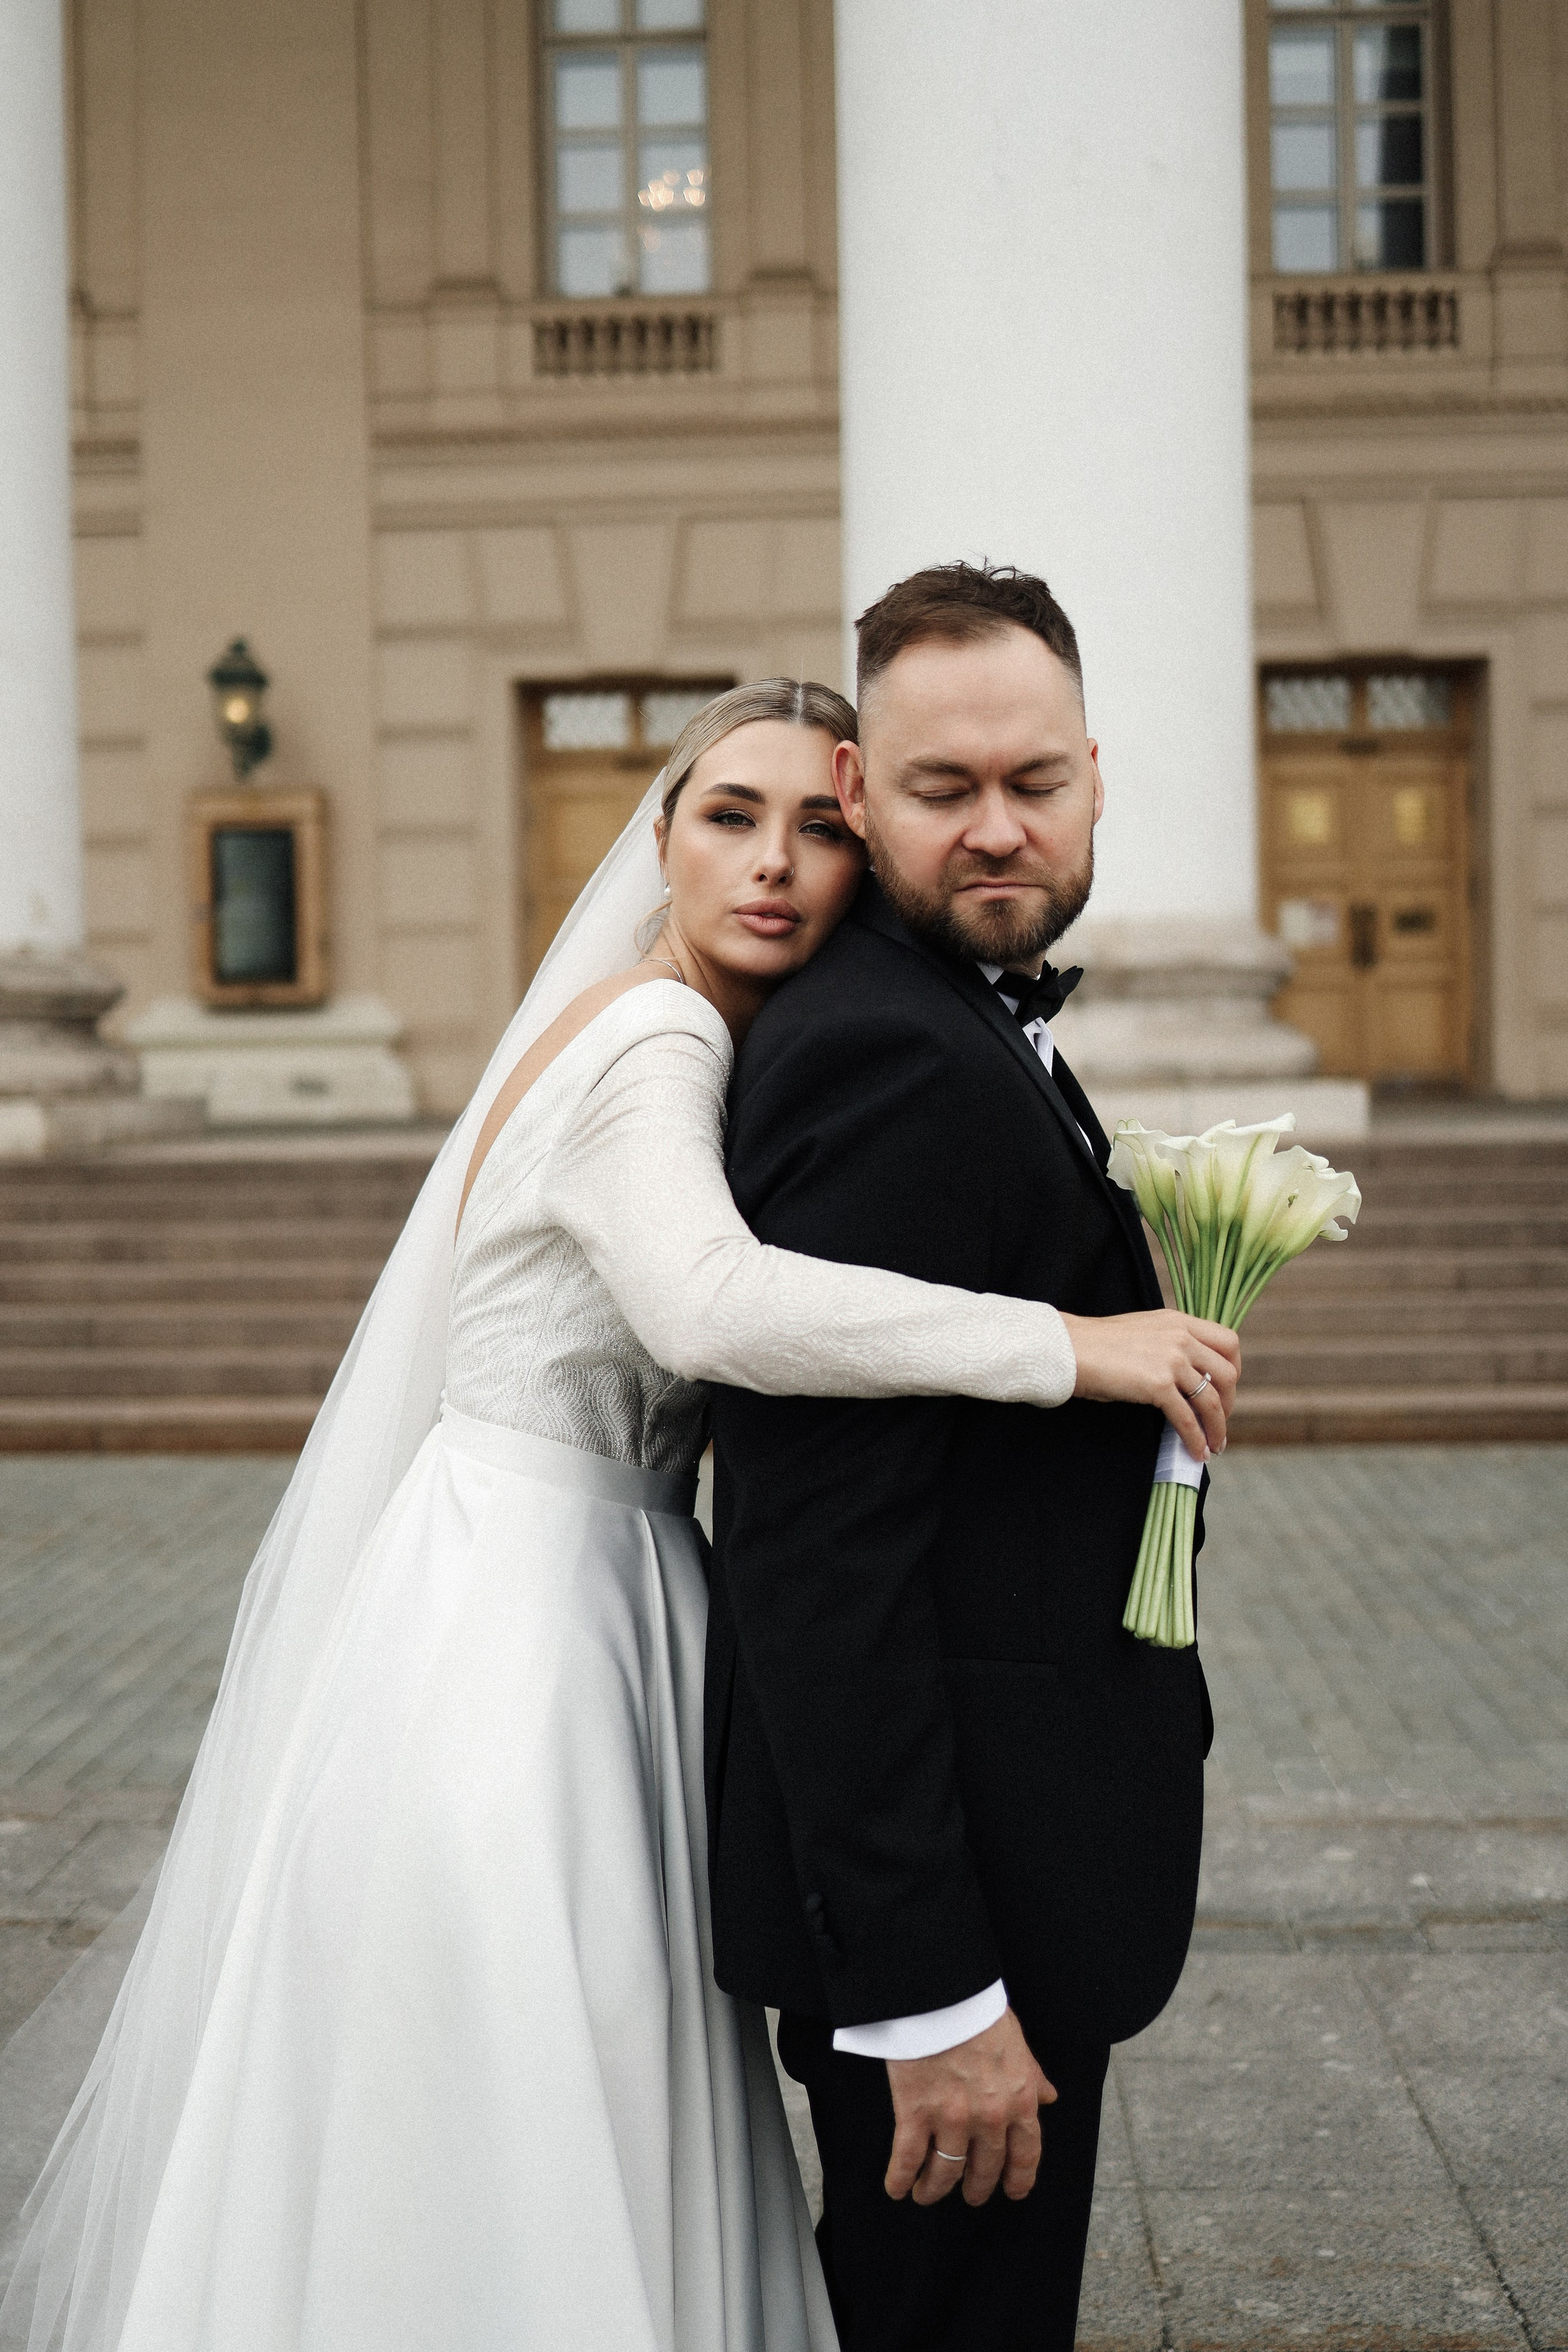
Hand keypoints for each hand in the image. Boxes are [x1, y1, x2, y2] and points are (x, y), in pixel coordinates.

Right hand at [884, 2010, 1055, 2207]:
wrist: (943, 1994)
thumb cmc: (980, 2011)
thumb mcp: (1018, 2043)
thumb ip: (1033, 2076)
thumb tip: (1050, 2096)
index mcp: (1019, 2101)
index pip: (1026, 2154)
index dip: (1020, 2180)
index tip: (1014, 2192)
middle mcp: (989, 2118)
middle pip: (985, 2169)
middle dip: (978, 2188)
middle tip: (971, 2196)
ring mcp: (950, 2118)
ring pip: (946, 2171)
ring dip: (936, 2189)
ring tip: (927, 2194)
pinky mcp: (914, 2112)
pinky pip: (907, 2157)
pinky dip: (900, 2178)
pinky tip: (897, 2188)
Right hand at [1057, 1308, 1240, 1461]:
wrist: (1067, 1349)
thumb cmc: (1096, 1345)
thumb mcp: (1142, 1332)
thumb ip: (1169, 1344)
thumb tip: (1187, 1375)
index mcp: (1179, 1321)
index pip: (1228, 1342)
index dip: (1234, 1370)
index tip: (1225, 1390)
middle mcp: (1181, 1337)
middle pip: (1227, 1373)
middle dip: (1229, 1403)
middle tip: (1219, 1422)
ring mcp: (1171, 1359)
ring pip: (1212, 1400)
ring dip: (1217, 1428)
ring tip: (1215, 1446)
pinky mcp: (1158, 1384)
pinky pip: (1187, 1418)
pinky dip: (1195, 1439)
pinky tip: (1196, 1452)